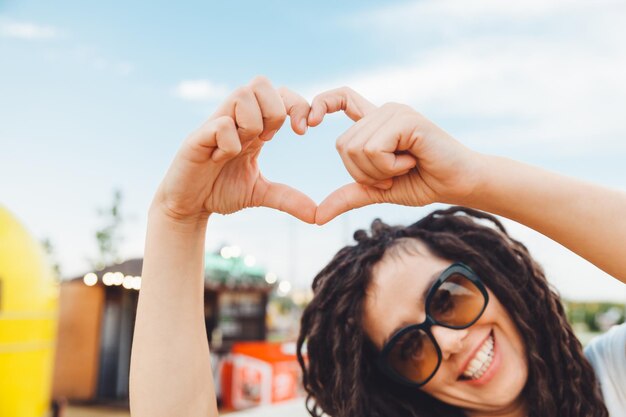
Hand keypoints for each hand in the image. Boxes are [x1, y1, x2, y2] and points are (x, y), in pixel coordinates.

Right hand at [153, 76, 316, 223]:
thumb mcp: (261, 194)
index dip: (297, 105)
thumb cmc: (220, 191)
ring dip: (251, 124)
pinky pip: (221, 125)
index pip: (280, 94)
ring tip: (241, 149)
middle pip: (262, 83)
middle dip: (275, 110)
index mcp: (254, 126)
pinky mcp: (197, 136)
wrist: (188, 205)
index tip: (303, 131)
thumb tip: (317, 215)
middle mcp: (235, 118)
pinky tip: (219, 159)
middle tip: (268, 139)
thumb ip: (288, 199)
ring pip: (242, 94)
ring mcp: (216, 124)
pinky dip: (229, 143)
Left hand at [309, 87, 481, 224]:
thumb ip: (348, 195)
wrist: (459, 184)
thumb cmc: (423, 183)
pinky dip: (389, 166)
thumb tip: (317, 217)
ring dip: (379, 171)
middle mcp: (382, 112)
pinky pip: (374, 149)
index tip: (307, 125)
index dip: (320, 104)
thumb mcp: (377, 191)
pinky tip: (412, 161)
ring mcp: (394, 112)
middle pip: (342, 145)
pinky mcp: (405, 119)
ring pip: (356, 149)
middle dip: (363, 172)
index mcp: (375, 123)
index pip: (341, 98)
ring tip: (405, 166)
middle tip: (393, 173)